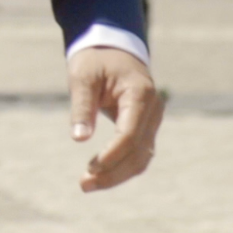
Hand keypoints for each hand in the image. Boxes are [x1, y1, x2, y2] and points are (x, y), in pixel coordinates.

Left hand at [67, 45, 161, 192]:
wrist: (112, 47)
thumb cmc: (95, 59)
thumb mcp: (82, 77)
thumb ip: (82, 107)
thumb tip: (79, 138)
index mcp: (140, 94)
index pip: (130, 133)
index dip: (112, 154)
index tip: (91, 168)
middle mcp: (152, 110)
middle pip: (139, 151)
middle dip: (113, 172)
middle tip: (84, 185)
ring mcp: (152, 119)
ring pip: (142, 156)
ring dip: (117, 174)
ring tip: (88, 184)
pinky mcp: (145, 126)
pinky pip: (139, 152)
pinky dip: (122, 166)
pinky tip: (101, 175)